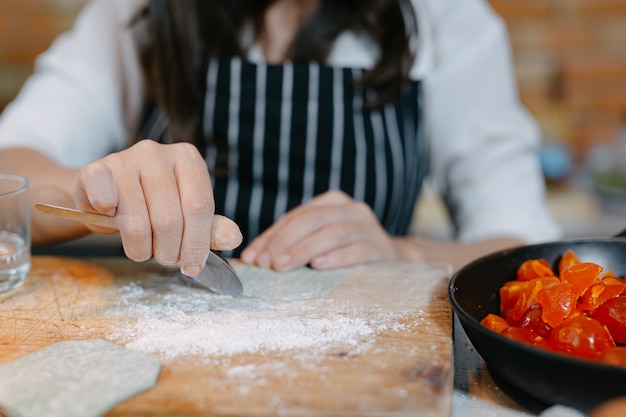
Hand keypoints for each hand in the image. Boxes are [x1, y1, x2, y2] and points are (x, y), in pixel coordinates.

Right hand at [71, 140, 241, 275]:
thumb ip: (210, 228)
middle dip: (168, 251)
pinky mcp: (95, 169)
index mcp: (187, 159)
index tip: (192, 266)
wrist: (106, 194)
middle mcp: (157, 153)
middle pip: (169, 218)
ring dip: (140, 248)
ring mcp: (125, 158)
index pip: (199, 206)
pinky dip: (108, 222)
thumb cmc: (152, 204)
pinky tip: (113, 219)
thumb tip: (234, 238)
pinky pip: (104, 202)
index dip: (196, 243)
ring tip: (142, 248)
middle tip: (165, 257)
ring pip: (137, 221)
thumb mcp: (187, 215)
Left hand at [241, 190, 400, 270]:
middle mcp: (352, 209)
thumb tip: (251, 258)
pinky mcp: (382, 248)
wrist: (394, 263)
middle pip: (312, 220)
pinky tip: (318, 266)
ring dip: (304, 250)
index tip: (251, 257)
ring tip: (283, 266)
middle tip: (266, 263)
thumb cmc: (347, 252)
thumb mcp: (319, 242)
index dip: (270, 236)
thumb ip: (291, 244)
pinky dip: (337, 257)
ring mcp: (370, 227)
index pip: (295, 217)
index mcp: (332, 202)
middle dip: (284, 242)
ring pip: (333, 233)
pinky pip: (358, 250)